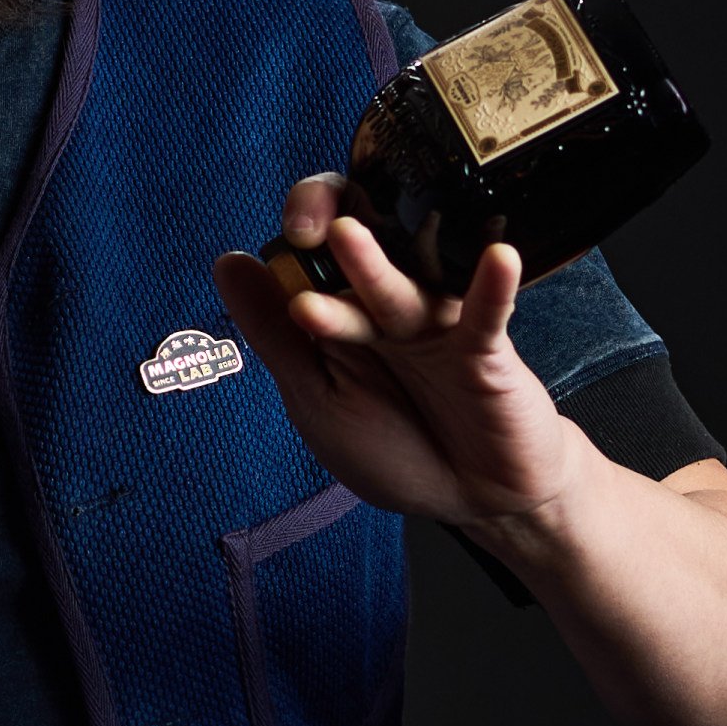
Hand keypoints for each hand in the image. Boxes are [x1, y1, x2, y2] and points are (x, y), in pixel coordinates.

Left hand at [209, 184, 589, 532]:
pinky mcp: (484, 350)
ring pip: (403, 286)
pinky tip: (497, 259)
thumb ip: (276, 335)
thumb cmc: (392, 449)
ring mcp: (435, 324)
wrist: (472, 500)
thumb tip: (228, 262)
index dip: (300, 225)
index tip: (285, 241)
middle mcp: (388, 305)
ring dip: (373, 265)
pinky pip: (486, 315)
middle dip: (329, 227)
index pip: (316, 246)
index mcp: (341, 311)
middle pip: (364, 241)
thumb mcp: (317, 399)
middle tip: (307, 230)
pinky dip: (492, 287)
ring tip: (346, 238)